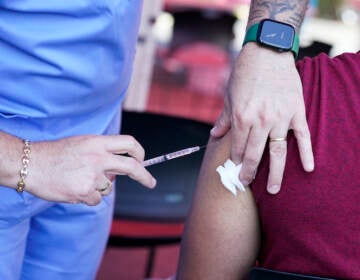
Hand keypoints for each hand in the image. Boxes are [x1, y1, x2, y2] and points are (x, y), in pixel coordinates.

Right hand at [25, 135, 155, 204]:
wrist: (32, 164)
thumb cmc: (55, 154)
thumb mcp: (82, 144)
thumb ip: (101, 153)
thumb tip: (116, 172)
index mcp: (98, 143)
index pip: (128, 143)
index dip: (139, 152)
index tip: (143, 159)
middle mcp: (98, 158)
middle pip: (132, 167)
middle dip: (145, 176)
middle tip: (151, 182)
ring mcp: (92, 175)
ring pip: (109, 187)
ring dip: (99, 188)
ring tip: (79, 180)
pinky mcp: (85, 191)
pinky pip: (96, 199)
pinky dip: (88, 197)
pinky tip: (73, 189)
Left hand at [211, 43, 313, 193]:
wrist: (267, 52)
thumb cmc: (245, 74)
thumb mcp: (229, 96)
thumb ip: (224, 119)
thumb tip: (214, 135)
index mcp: (242, 117)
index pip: (238, 147)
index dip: (236, 161)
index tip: (235, 170)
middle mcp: (261, 121)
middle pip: (255, 155)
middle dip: (249, 172)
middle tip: (247, 184)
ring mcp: (280, 118)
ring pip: (278, 152)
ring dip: (276, 173)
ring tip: (274, 190)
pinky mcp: (296, 112)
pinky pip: (302, 137)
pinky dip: (306, 153)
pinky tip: (307, 168)